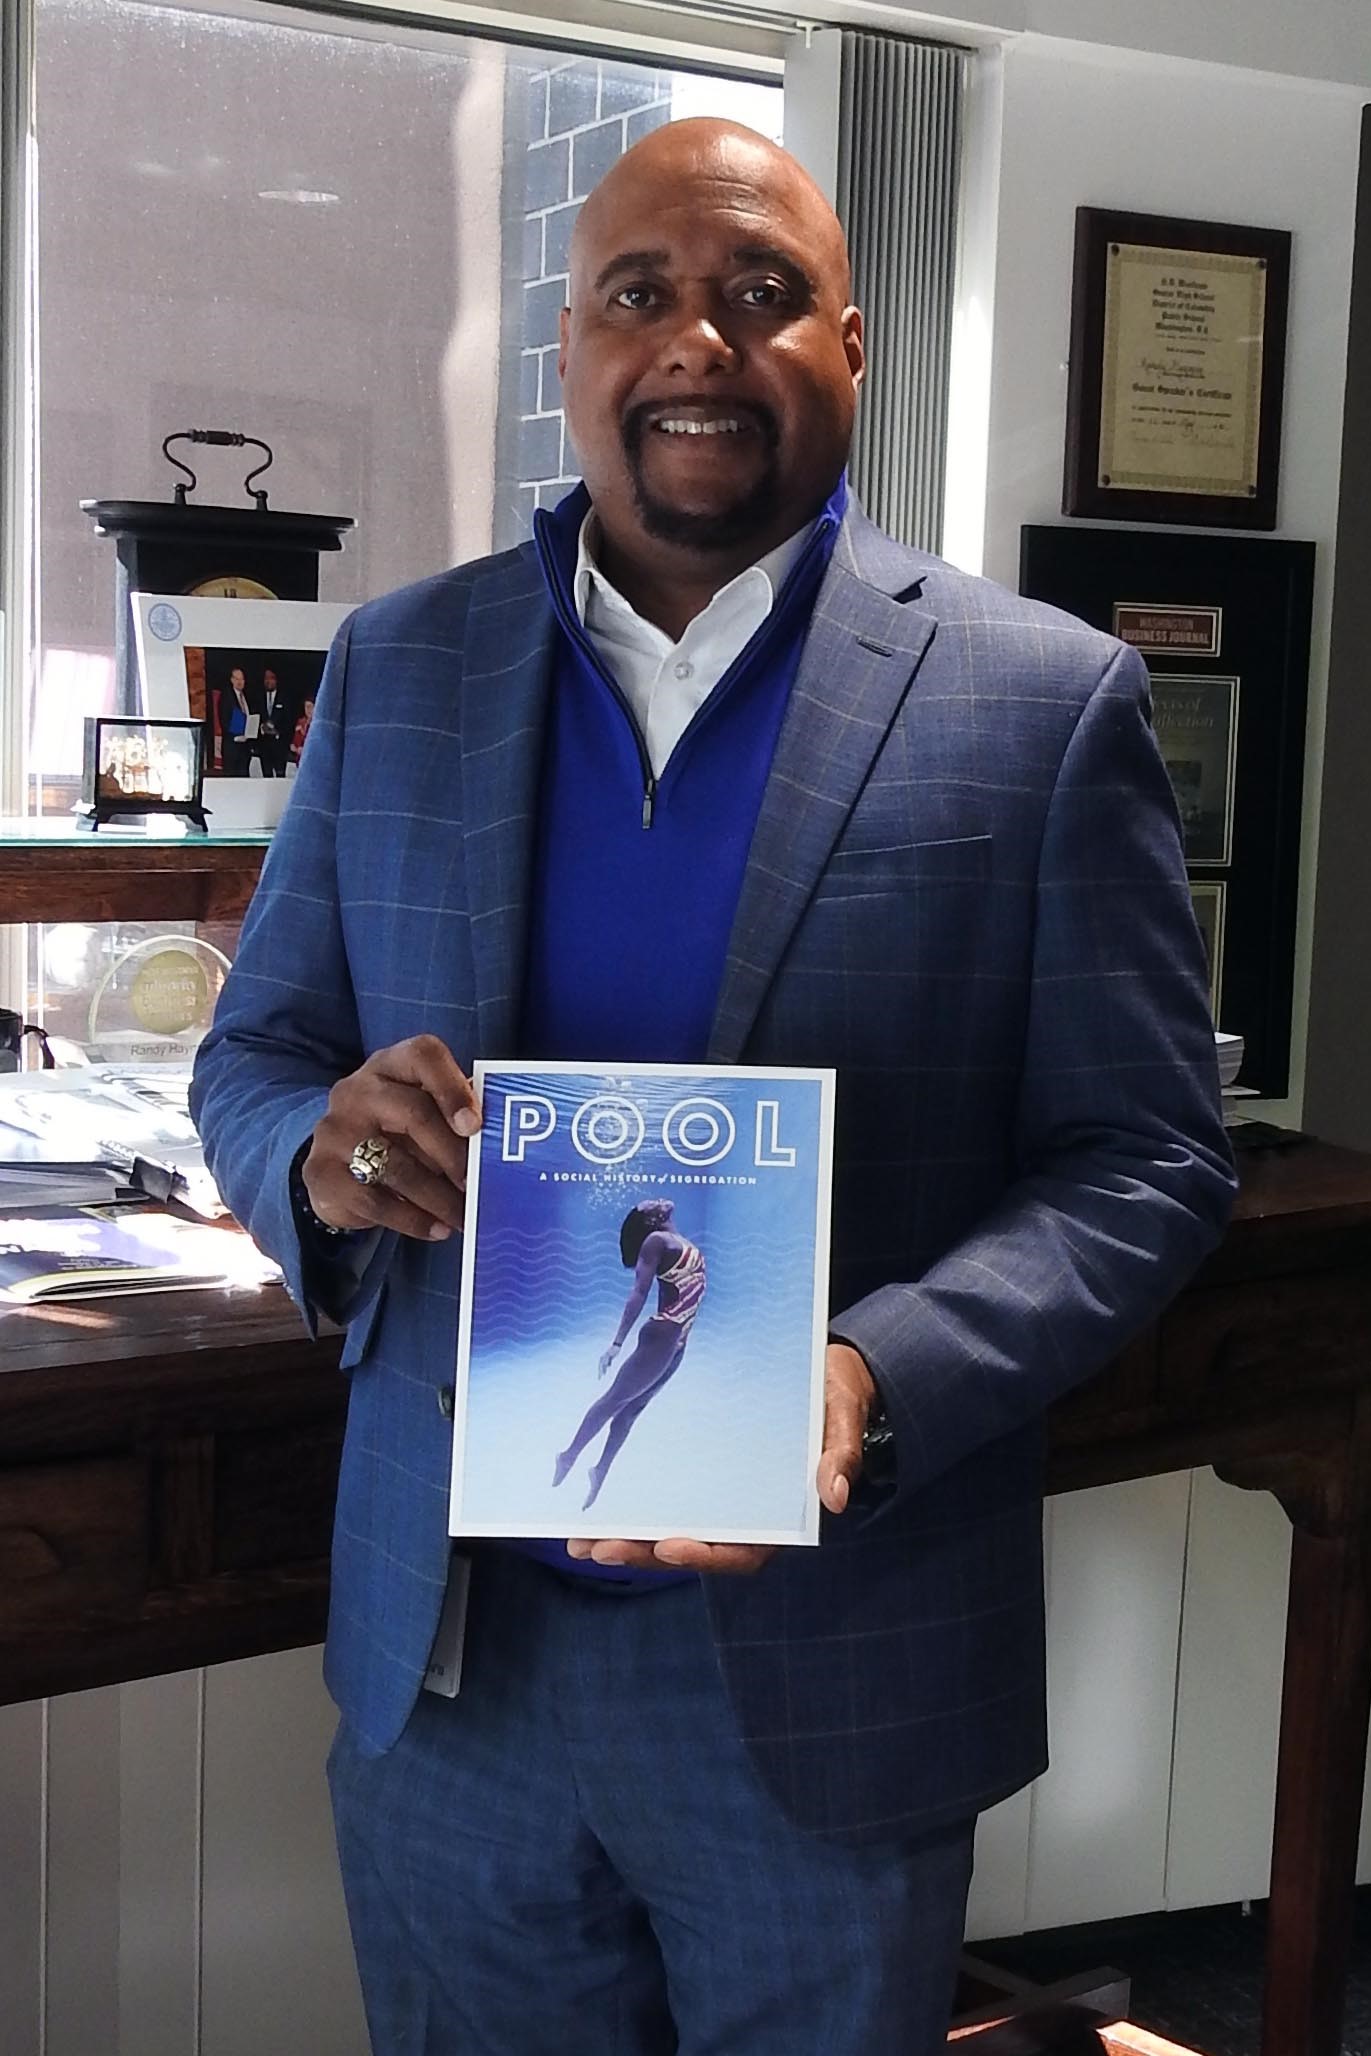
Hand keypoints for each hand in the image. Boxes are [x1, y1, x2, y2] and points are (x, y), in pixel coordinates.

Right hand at [301, 1034, 479, 1240]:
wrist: (336, 1164)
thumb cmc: (398, 1132)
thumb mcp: (424, 1113)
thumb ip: (457, 1117)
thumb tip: (502, 1144)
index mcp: (390, 1065)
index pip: (422, 1056)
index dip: (453, 1088)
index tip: (476, 1125)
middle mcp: (356, 1090)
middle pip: (413, 1112)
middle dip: (453, 1154)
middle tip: (478, 1184)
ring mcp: (334, 1130)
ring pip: (396, 1165)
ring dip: (439, 1197)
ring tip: (465, 1216)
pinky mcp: (321, 1173)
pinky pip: (374, 1202)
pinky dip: (413, 1220)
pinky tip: (437, 1229)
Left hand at [566, 1344, 876, 1574]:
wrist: (823, 1375)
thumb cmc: (834, 1399)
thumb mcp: (842, 1418)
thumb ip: (840, 1453)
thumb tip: (835, 1496)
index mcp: (782, 1514)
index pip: (744, 1552)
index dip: (705, 1556)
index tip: (669, 1546)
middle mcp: (746, 1516)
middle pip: (693, 1548)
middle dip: (644, 1553)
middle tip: (599, 1549)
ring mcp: (720, 1500)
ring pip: (670, 1531)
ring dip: (627, 1540)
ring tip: (580, 1543)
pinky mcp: (701, 1477)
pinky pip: (665, 1498)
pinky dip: (631, 1506)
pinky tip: (593, 1506)